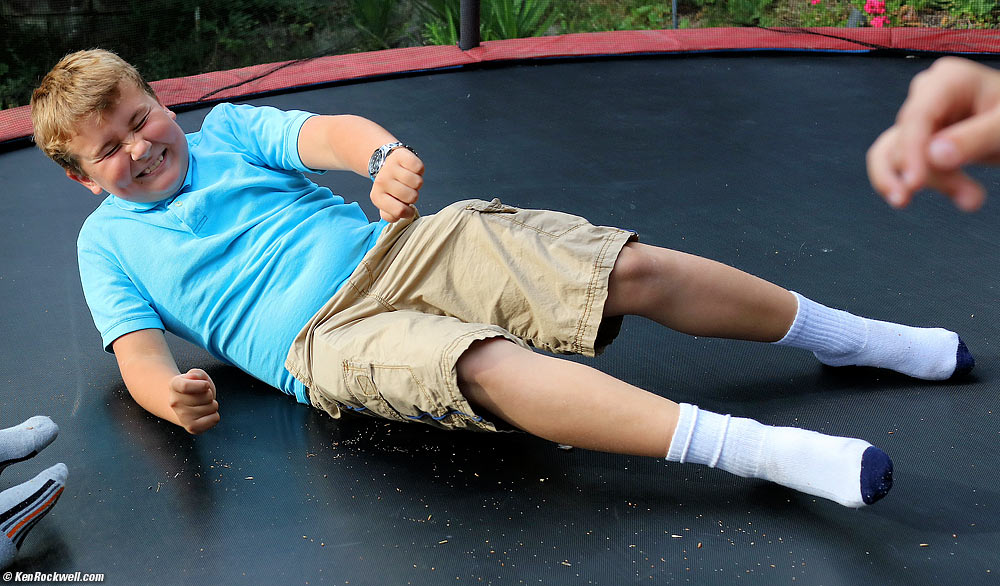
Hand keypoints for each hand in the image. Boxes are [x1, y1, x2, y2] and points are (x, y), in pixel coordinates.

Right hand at [168, 368, 219, 433]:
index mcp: (174, 385)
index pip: (186, 386)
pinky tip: (205, 413)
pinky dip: (214, 416)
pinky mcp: (192, 427)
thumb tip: (193, 377)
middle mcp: (175, 402)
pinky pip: (214, 419)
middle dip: (210, 394)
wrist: (184, 404)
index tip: (205, 385)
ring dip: (212, 404)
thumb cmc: (194, 388)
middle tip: (203, 396)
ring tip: (203, 404)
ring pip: (212, 407)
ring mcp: (182, 417)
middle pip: (206, 396)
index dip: (202, 385)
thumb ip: (197, 373)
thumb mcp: (196, 376)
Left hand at [370, 148, 423, 221]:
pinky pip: (419, 168)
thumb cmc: (389, 187)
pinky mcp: (400, 155)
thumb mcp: (386, 203)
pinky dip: (419, 170)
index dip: (409, 213)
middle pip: (412, 197)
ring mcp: (390, 168)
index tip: (407, 208)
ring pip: (418, 183)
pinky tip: (411, 170)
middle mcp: (381, 182)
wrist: (383, 161)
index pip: (400, 211)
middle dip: (413, 195)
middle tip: (406, 190)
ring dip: (417, 183)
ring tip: (408, 180)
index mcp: (377, 197)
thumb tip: (400, 215)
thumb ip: (391, 215)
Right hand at [867, 57, 999, 210]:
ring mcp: (918, 118)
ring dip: (928, 182)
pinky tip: (949, 198)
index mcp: (947, 80)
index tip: (913, 185)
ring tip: (970, 200)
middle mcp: (925, 96)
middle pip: (904, 141)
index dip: (910, 152)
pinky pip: (896, 165)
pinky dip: (916, 184)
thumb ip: (974, 138)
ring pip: (895, 158)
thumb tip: (933, 155)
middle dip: (932, 174)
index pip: (916, 117)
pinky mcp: (915, 139)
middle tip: (972, 199)